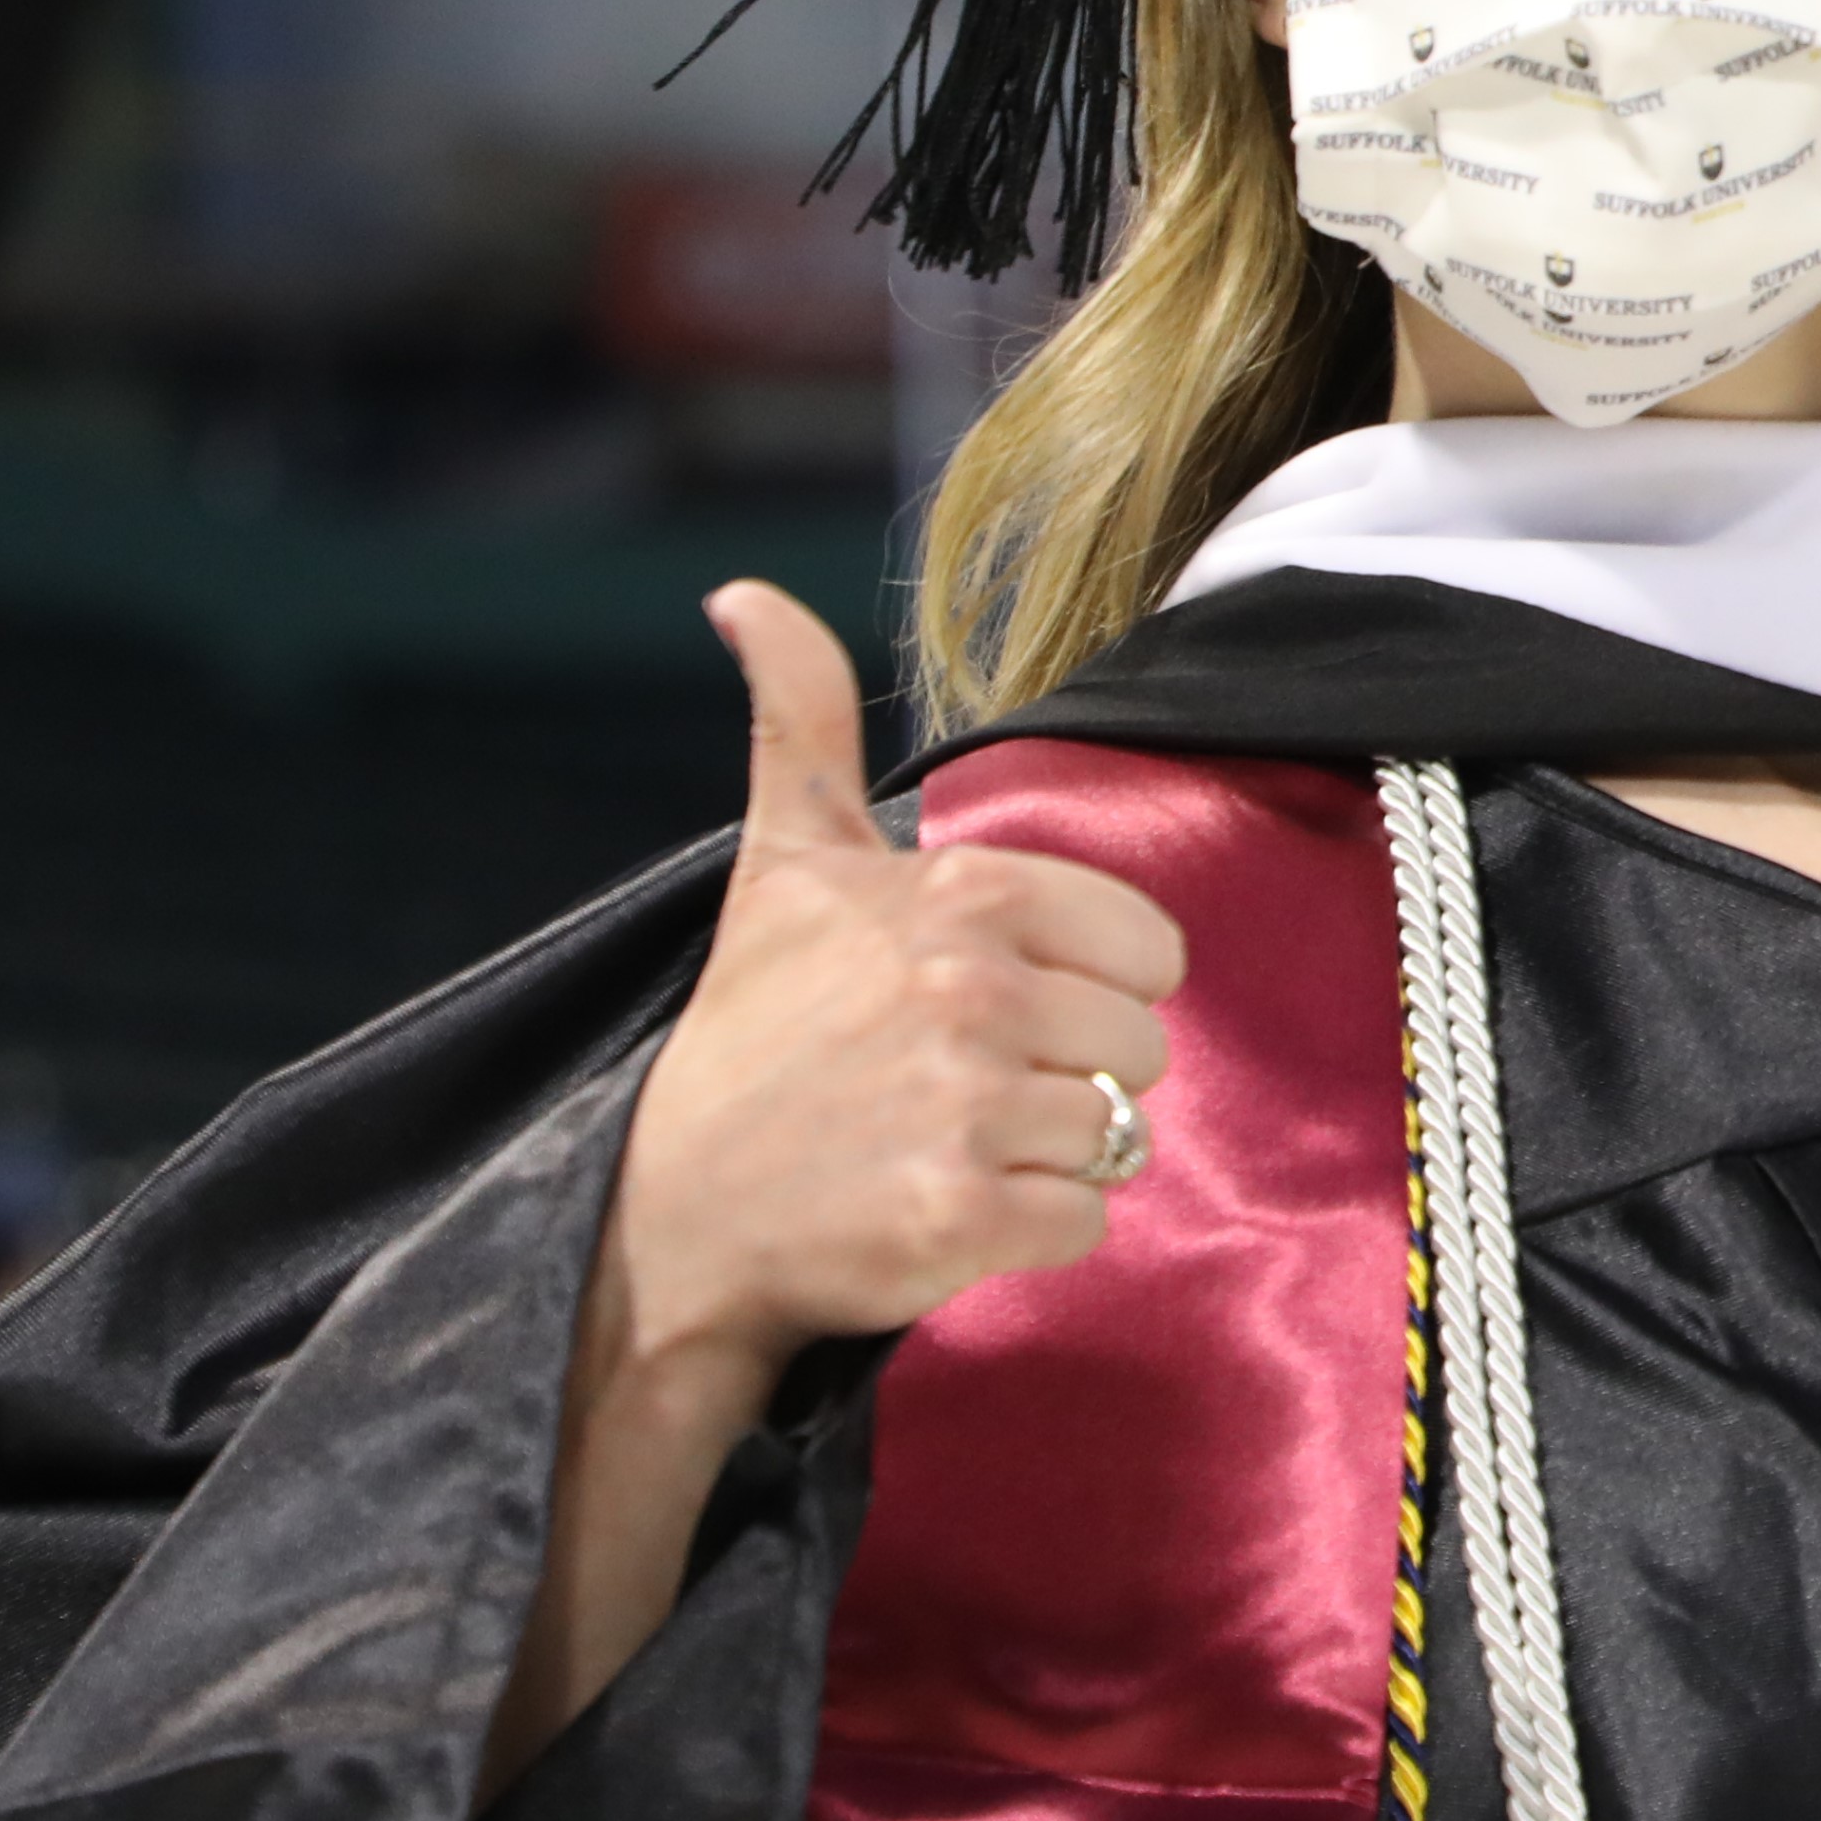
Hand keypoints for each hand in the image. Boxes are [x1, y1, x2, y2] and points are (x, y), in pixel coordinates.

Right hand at [603, 584, 1189, 1380]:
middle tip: (955, 1084)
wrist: (672, 1212)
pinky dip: (1029, 1228)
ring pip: (1118, 1133)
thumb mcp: (784, 860)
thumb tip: (741, 592)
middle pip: (1142, 1046)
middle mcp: (974, 989)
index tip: (991, 1004)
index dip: (1084, 985)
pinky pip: (1086, 1219)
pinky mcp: (962, 1216)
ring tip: (944, 1141)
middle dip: (1068, 1073)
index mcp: (966, 892)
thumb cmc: (751, 1029)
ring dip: (1046, 1152)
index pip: (1149, 951)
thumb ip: (799, 715)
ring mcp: (969, 1106)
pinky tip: (944, 1205)